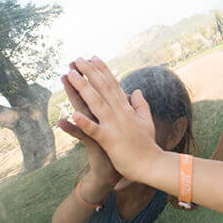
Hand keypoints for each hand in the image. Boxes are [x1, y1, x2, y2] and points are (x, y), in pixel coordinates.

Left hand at [66, 56, 160, 181]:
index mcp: (127, 109)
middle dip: (89, 72)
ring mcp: (115, 126)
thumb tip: (137, 91)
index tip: (92, 57)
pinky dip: (83, 122)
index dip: (102, 70)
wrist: (152, 165)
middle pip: (103, 88)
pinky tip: (71, 114)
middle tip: (77, 59)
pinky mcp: (109, 140)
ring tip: (70, 75)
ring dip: (83, 88)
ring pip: (96, 103)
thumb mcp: (146, 121)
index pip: (113, 85)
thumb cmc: (147, 145)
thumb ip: (141, 105)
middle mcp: (121, 113)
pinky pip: (94, 130)